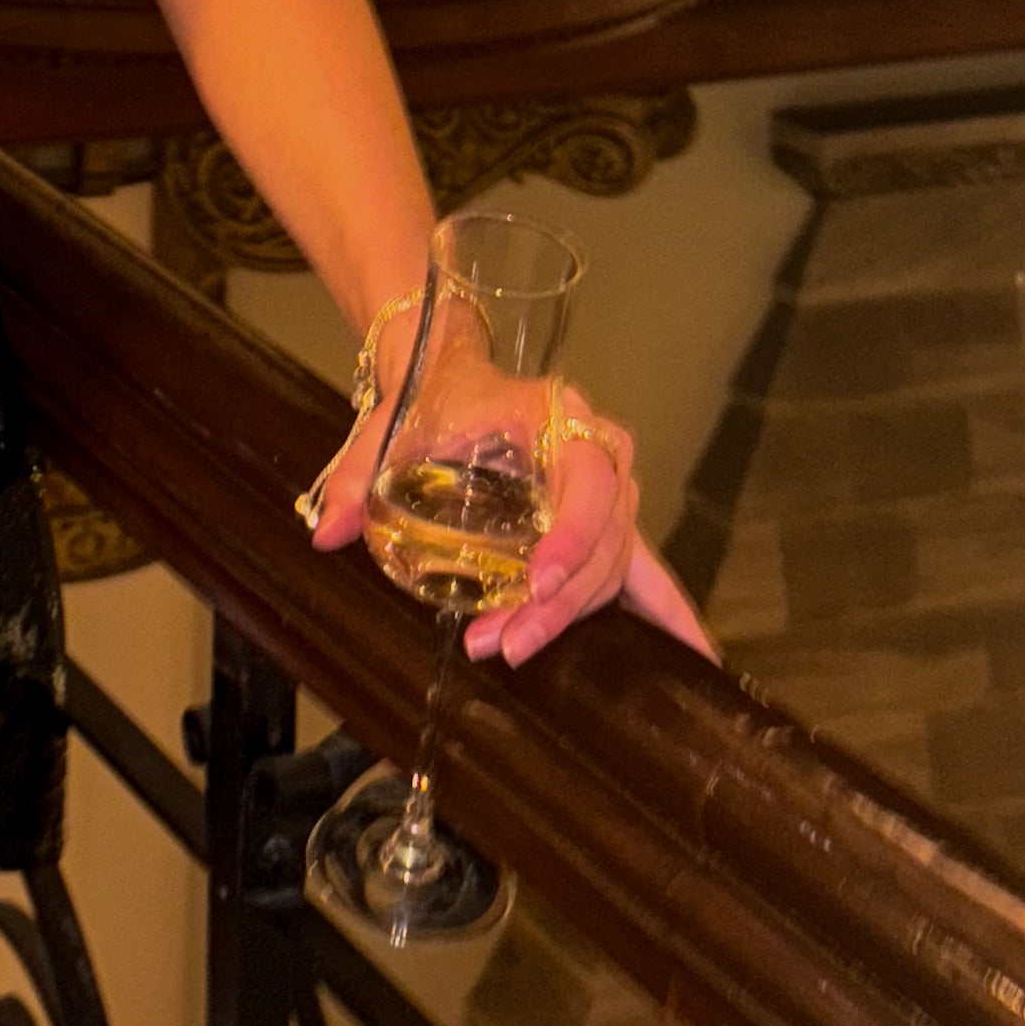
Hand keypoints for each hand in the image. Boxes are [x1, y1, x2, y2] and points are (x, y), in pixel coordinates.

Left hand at [303, 365, 718, 666]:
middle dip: (556, 600)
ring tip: (511, 646)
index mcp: (554, 415)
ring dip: (570, 614)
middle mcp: (597, 446)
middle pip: (605, 536)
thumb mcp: (387, 430)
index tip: (536, 582)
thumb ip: (357, 479)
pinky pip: (648, 567)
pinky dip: (670, 611)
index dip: (573, 536)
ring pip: (615, 562)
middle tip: (504, 641)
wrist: (448, 368)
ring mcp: (612, 485)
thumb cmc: (427, 398)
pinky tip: (696, 657)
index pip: (589, 480)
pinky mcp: (609, 518)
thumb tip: (328, 533)